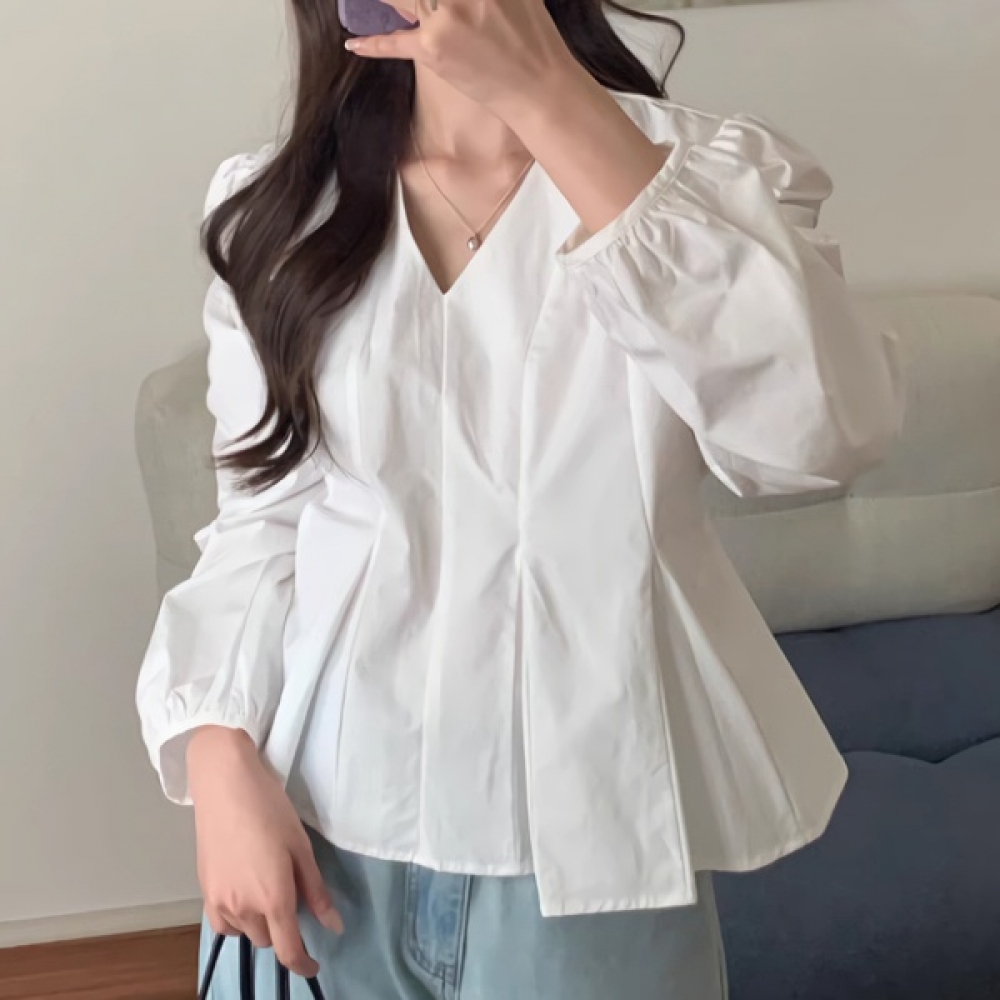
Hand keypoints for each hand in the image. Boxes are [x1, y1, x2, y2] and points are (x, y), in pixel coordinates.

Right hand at [187, 726, 343, 977]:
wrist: (225, 785)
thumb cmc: (270, 809)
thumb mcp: (301, 847)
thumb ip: (316, 891)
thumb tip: (333, 925)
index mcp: (273, 897)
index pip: (289, 949)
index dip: (304, 964)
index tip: (314, 965)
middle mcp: (243, 907)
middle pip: (268, 939)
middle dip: (284, 928)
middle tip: (293, 892)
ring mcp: (219, 901)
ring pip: (246, 932)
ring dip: (262, 922)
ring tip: (269, 887)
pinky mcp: (204, 891)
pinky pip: (223, 923)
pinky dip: (238, 919)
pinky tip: (246, 895)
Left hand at [345, 0, 577, 115]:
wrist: (539, 86)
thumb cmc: (532, 37)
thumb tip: (444, 3)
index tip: (422, 1)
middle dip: (413, 1)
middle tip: (418, 8)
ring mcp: (443, 17)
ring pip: (403, 1)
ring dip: (392, 5)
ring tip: (377, 9)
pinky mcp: (432, 50)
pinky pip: (394, 42)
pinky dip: (373, 44)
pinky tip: (353, 43)